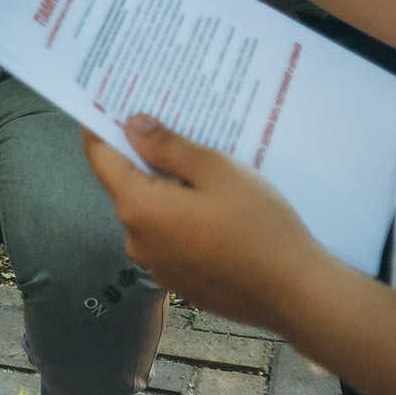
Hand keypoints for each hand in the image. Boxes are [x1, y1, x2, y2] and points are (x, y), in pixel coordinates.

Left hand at [84, 114, 336, 332]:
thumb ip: (167, 146)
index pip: (100, 158)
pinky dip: (182, 218)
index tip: (106, 102)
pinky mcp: (181, 281)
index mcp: (139, 208)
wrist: (295, 292)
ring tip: (202, 167)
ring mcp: (158, 266)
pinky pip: (171, 238)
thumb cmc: (257, 224)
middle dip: (143, 156)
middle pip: (127, 185)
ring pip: (152, 213)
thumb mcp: (215, 170)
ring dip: (167, 189)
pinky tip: (215, 209)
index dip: (99, 127)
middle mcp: (137, 241)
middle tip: (169, 124)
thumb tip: (132, 126)